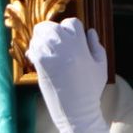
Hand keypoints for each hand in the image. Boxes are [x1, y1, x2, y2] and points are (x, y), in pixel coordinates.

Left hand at [27, 18, 114, 132]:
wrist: (77, 109)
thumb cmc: (91, 88)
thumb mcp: (101, 65)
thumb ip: (96, 46)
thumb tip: (90, 32)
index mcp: (80, 44)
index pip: (71, 22)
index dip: (70, 29)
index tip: (70, 39)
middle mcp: (64, 46)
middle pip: (51, 26)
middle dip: (51, 31)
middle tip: (53, 42)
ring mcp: (50, 54)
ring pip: (39, 35)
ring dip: (41, 40)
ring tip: (45, 50)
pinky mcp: (40, 64)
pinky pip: (32, 49)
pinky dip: (33, 51)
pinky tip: (37, 58)